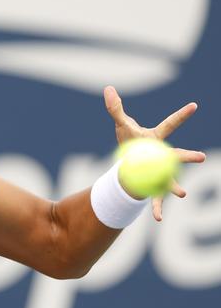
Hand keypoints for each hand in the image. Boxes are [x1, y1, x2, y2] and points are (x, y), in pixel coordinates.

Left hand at [104, 85, 205, 220]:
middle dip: (187, 157)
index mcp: (156, 139)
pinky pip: (154, 199)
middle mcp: (163, 156)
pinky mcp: (153, 187)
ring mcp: (161, 172)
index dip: (181, 114)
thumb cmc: (130, 141)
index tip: (194, 105)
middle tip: (201, 157)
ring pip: (170, 180)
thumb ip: (115, 108)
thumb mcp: (122, 124)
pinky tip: (156, 219)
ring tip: (183, 194)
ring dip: (174, 187)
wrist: (131, 161)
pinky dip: (156, 208)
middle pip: (176, 156)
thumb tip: (108, 88)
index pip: (169, 124)